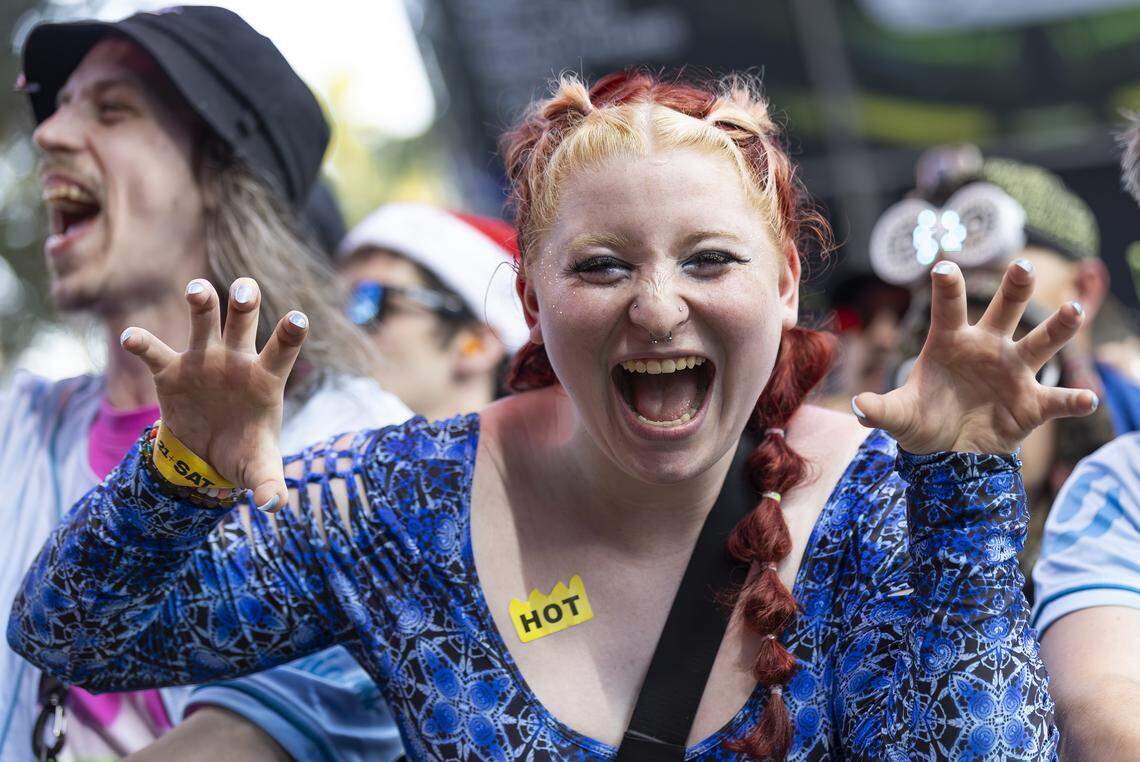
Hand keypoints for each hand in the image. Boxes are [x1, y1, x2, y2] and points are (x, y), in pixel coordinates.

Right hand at [120, 277, 306, 510]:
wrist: (206, 456)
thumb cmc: (243, 452)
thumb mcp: (258, 469)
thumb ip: (269, 483)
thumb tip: (274, 506)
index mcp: (264, 379)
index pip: (282, 352)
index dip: (289, 334)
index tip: (298, 318)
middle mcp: (235, 361)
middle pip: (242, 323)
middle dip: (243, 303)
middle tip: (244, 289)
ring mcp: (203, 360)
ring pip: (203, 322)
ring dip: (201, 303)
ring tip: (197, 289)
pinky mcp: (171, 370)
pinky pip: (155, 352)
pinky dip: (142, 343)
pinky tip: (131, 338)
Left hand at [852, 259, 1096, 453]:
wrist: (949, 453)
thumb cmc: (923, 421)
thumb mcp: (898, 416)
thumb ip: (880, 410)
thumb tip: (859, 408)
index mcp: (949, 341)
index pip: (948, 308)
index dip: (947, 288)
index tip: (943, 268)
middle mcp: (987, 347)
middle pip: (1005, 309)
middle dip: (1015, 287)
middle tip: (1023, 265)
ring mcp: (1013, 372)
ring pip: (1042, 342)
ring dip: (1060, 327)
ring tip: (1074, 311)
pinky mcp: (1033, 403)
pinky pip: (1058, 399)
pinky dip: (1074, 400)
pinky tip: (1086, 400)